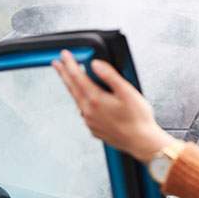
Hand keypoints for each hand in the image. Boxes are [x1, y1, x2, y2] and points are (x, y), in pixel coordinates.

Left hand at [53, 50, 175, 161]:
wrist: (142, 142)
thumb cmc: (138, 119)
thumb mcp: (127, 92)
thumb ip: (110, 76)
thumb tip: (95, 64)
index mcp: (96, 99)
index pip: (77, 76)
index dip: (69, 63)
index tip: (64, 54)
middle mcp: (89, 111)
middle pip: (72, 88)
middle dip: (64, 74)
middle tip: (57, 64)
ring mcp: (90, 121)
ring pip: (77, 100)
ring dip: (72, 88)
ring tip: (69, 79)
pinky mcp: (95, 129)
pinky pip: (84, 112)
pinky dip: (82, 102)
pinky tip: (86, 100)